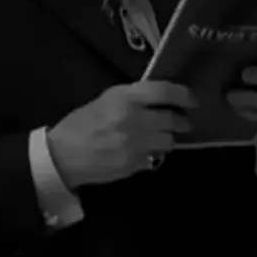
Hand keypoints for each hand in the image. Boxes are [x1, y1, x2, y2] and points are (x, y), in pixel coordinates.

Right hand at [47, 81, 196, 189]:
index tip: (192, 100)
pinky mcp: (134, 164)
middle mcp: (133, 119)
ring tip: (160, 137)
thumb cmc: (83, 123)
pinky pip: (155, 158)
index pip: (165, 92)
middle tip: (183, 122)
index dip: (184, 95)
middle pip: (173, 119)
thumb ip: (134, 97)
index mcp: (124, 98)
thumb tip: (161, 99)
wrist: (63, 154)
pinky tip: (143, 151)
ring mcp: (135, 144)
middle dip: (182, 121)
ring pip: (168, 141)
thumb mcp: (107, 100)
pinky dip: (153, 154)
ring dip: (168, 139)